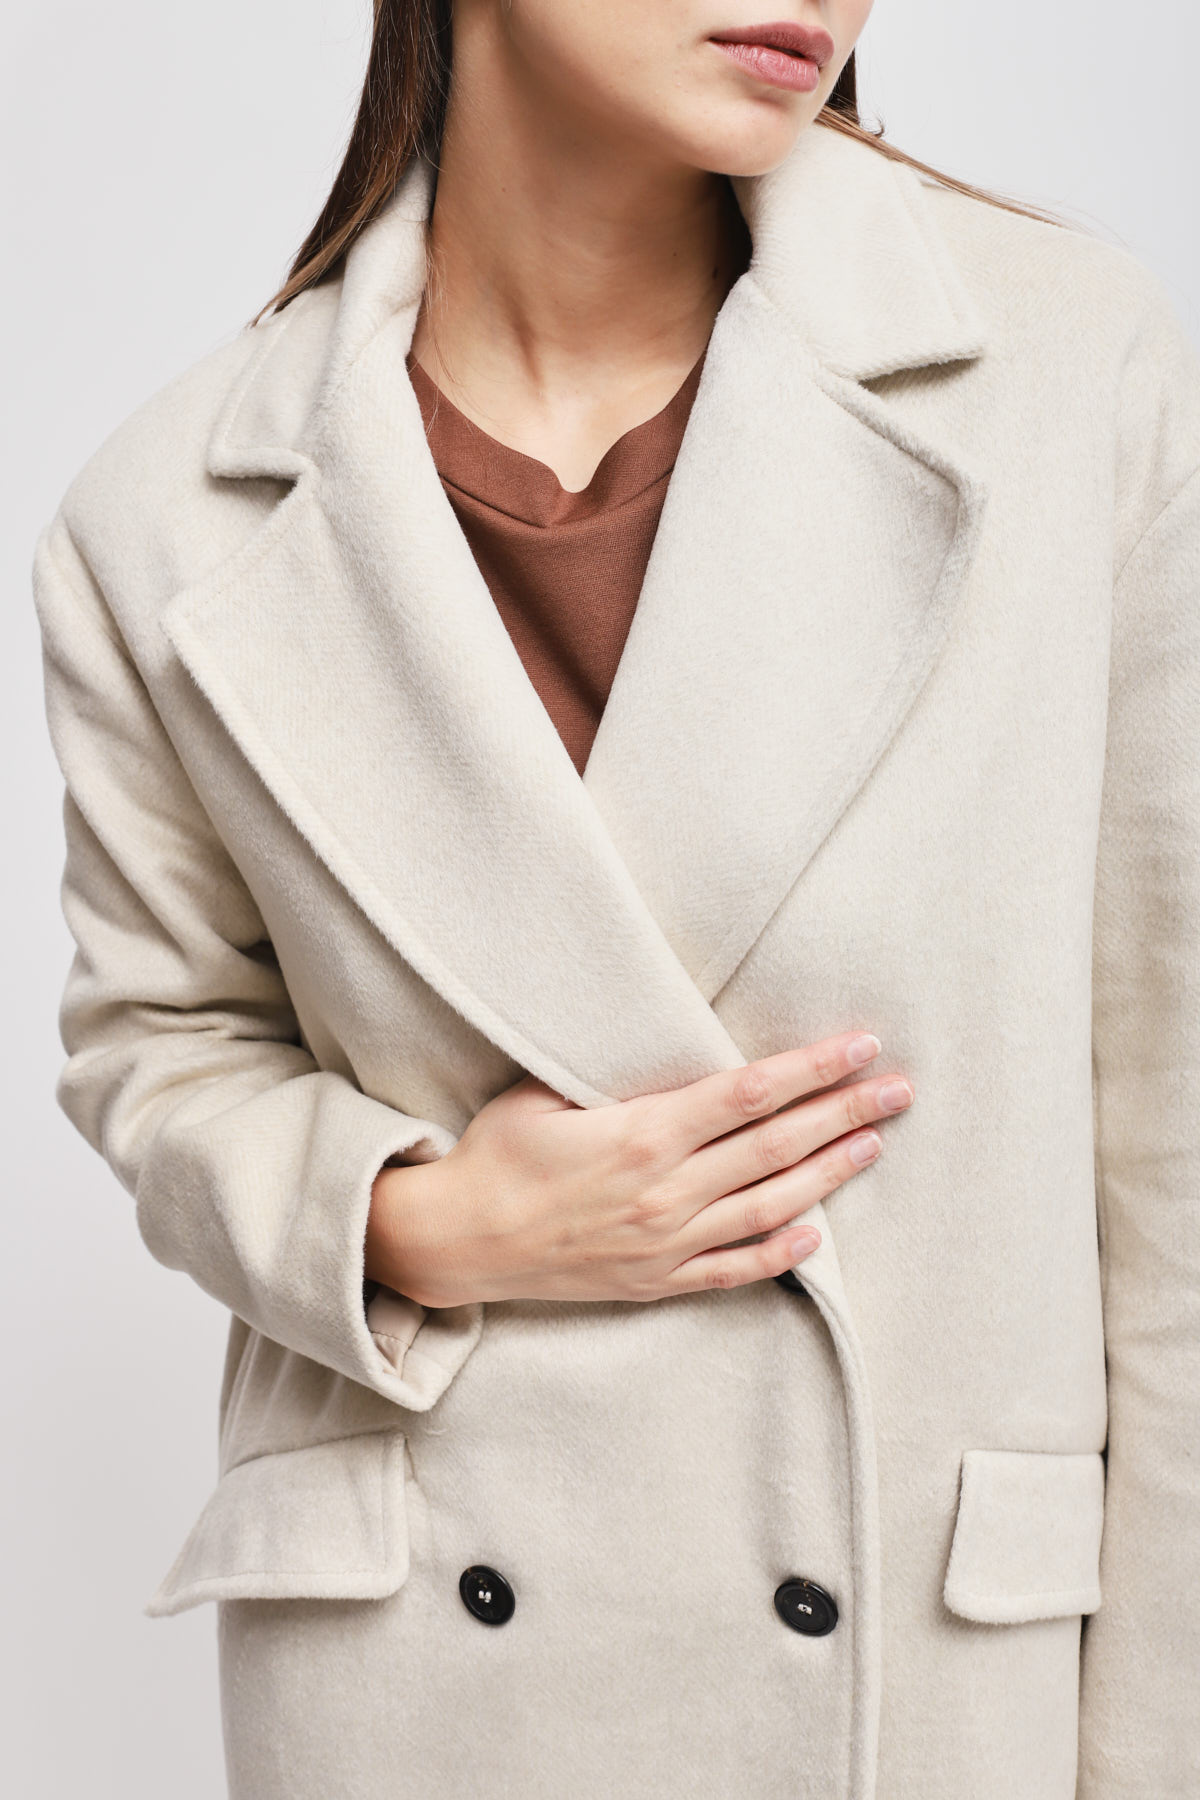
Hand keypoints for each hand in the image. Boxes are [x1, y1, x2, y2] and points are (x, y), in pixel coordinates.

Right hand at [365, 1031, 911, 1307]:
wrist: (459, 1241)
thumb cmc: (498, 1154)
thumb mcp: (548, 1092)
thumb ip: (619, 1076)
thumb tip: (675, 1048)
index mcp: (645, 1134)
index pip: (751, 1093)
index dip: (812, 1069)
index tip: (859, 1047)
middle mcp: (668, 1191)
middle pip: (777, 1145)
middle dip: (845, 1113)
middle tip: (898, 1090)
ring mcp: (667, 1243)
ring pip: (770, 1205)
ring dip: (829, 1173)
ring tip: (874, 1145)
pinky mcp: (657, 1281)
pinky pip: (734, 1269)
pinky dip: (781, 1254)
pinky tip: (819, 1234)